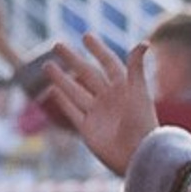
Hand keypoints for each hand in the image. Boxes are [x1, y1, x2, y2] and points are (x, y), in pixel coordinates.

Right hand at [36, 33, 158, 174]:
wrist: (137, 155)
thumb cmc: (142, 123)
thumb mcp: (139, 92)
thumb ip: (136, 67)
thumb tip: (143, 42)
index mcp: (124, 87)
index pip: (109, 63)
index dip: (98, 49)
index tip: (85, 36)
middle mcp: (109, 98)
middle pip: (87, 74)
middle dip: (72, 59)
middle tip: (57, 44)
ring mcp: (97, 113)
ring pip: (75, 91)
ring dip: (61, 78)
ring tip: (47, 66)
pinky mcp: (87, 129)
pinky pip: (72, 112)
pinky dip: (62, 102)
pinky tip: (51, 91)